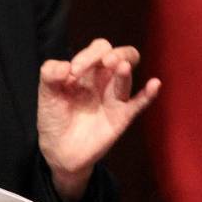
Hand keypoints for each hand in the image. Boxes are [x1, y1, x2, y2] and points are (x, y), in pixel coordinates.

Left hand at [38, 38, 160, 201]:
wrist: (59, 151)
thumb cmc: (54, 117)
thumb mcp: (46, 94)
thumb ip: (49, 75)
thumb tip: (65, 66)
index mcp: (88, 69)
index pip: (98, 50)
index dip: (89, 55)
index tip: (73, 71)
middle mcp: (104, 79)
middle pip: (122, 55)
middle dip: (117, 53)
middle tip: (106, 62)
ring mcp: (114, 98)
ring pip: (127, 77)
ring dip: (124, 71)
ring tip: (121, 67)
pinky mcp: (121, 117)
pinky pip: (139, 103)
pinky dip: (148, 94)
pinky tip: (154, 84)